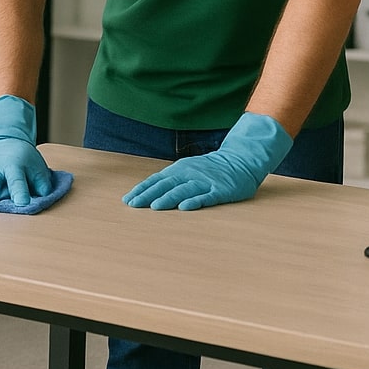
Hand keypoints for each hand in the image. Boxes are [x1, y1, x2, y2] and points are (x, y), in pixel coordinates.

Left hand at [123, 112, 293, 210]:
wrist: (240, 160)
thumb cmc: (209, 169)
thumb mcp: (187, 169)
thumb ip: (170, 179)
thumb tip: (148, 190)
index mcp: (179, 170)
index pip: (156, 180)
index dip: (142, 190)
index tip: (127, 200)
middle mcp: (189, 174)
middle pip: (165, 185)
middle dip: (148, 195)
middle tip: (134, 205)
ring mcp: (204, 182)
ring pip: (183, 190)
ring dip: (168, 198)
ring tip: (155, 206)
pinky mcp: (220, 190)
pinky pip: (206, 196)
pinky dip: (194, 201)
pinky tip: (185, 207)